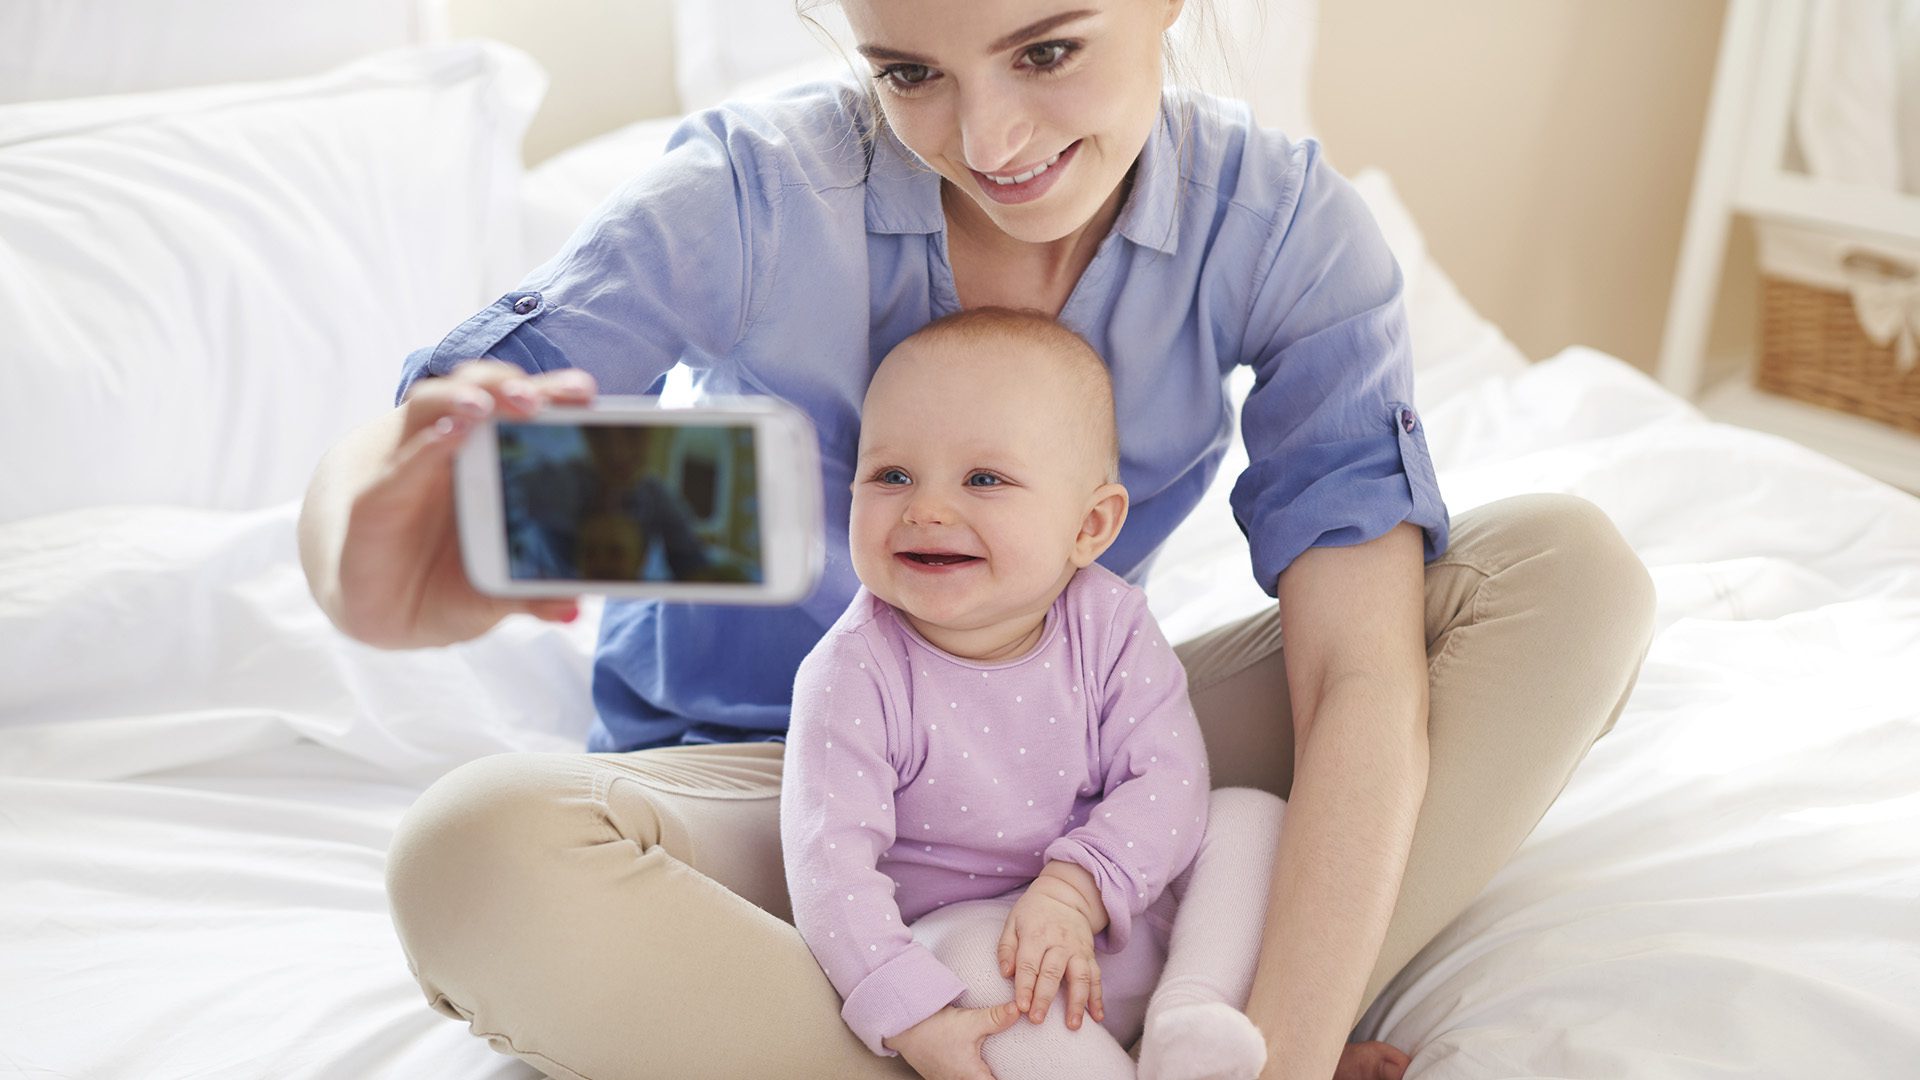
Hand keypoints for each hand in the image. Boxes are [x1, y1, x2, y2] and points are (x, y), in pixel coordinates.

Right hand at [300, 359, 596, 647]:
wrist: (385, 611)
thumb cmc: (450, 584)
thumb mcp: (495, 595)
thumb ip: (531, 593)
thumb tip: (574, 607)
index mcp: (496, 463)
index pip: (523, 411)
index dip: (552, 395)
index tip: (584, 393)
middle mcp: (456, 448)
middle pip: (482, 391)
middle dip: (511, 386)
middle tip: (540, 399)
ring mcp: (413, 463)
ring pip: (434, 404)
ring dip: (461, 398)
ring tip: (486, 407)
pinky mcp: (378, 495)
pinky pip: (403, 462)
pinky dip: (425, 447)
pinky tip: (449, 435)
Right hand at [883, 1001, 1020, 1079]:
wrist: (904, 1026)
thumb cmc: (934, 1028)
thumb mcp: (970, 1021)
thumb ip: (997, 1018)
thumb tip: (1019, 1010)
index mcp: (972, 1078)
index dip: (1011, 1079)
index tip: (1023, 1074)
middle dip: (996, 1075)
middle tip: (1010, 1067)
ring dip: (983, 1074)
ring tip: (993, 1065)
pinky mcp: (940, 1077)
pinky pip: (960, 1079)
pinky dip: (971, 1073)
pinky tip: (974, 1063)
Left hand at [997, 874, 1104, 1028]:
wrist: (1065, 895)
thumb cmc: (1033, 912)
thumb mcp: (1013, 922)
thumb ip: (1006, 948)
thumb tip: (1005, 973)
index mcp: (1036, 935)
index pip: (1028, 964)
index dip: (1024, 986)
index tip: (1021, 1007)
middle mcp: (1059, 943)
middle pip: (1052, 973)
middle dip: (1045, 998)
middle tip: (1037, 1020)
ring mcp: (1078, 950)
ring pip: (1080, 977)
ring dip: (1077, 1002)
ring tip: (1073, 1025)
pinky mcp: (1090, 955)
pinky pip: (1097, 978)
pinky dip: (1098, 998)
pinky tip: (1097, 1016)